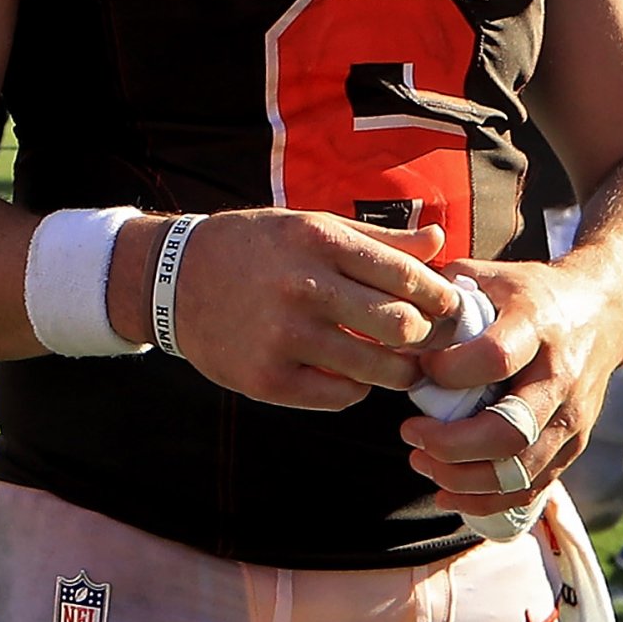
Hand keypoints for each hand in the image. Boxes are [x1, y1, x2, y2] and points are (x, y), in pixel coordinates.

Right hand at [148, 211, 463, 411]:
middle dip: (426, 337)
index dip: (440, 296)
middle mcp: (303, 287)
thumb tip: (442, 241)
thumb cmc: (255, 247)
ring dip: (398, 371)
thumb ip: (379, 238)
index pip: (407, 276)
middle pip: (401, 326)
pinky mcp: (267, 378)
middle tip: (426, 341)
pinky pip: (340, 396)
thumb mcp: (311, 225)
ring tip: (397, 364)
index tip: (448, 306)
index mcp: (319, 241)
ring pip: (377, 370)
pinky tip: (349, 373)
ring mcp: (283, 337)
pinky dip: (355, 388)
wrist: (174, 279)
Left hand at [398, 257, 622, 508]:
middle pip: (508, 431)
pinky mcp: (574, 445)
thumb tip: (395, 318)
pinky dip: (487, 501)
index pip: (495, 358)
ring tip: (421, 461)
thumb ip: (443, 291)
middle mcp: (560, 377)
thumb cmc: (531, 294)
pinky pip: (532, 488)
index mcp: (537, 326)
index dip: (449, 372)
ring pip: (518, 470)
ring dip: (461, 478)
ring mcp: (571, 417)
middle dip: (449, 445)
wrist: (603, 312)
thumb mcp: (491, 276)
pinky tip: (448, 493)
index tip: (419, 370)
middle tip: (410, 433)